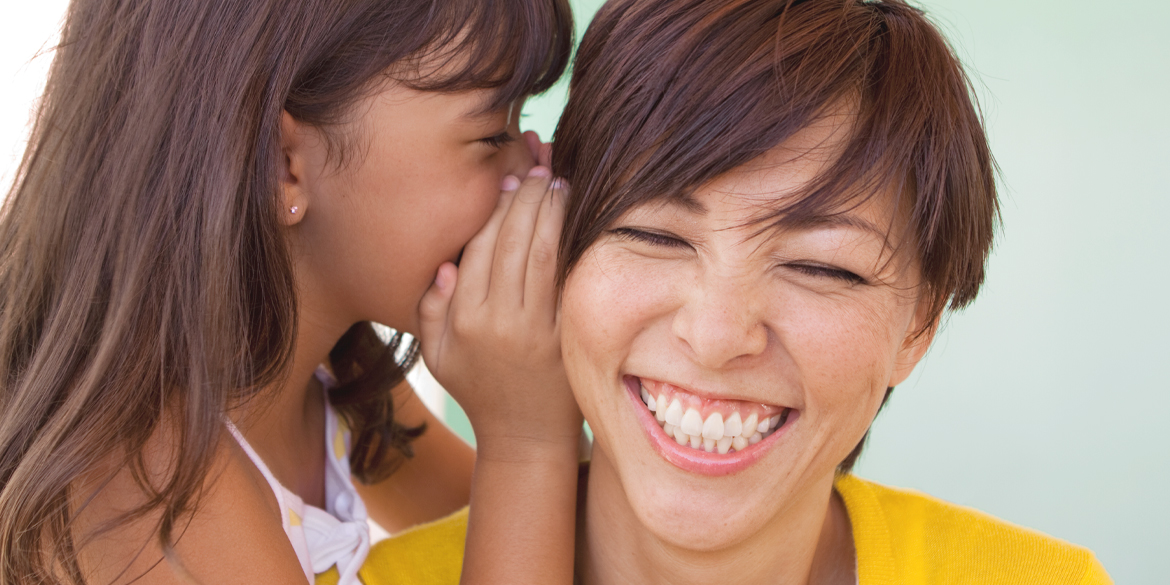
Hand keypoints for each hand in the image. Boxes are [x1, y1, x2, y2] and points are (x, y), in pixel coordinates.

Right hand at [418, 163, 580, 455]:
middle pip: (514, 240)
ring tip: (559, 179)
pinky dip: (575, 241)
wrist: (526, 436)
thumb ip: (430, 309)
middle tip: (539, 165)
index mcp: (465, 319)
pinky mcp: (569, 335)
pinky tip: (579, 215)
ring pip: (545, 252)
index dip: (496, 208)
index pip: (480, 247)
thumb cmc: (478, 389)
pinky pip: (570, 278)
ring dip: (553, 209)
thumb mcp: (437, 356)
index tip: (508, 181)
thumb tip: (446, 263)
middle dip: (528, 196)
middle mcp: (500, 320)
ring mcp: (538, 328)